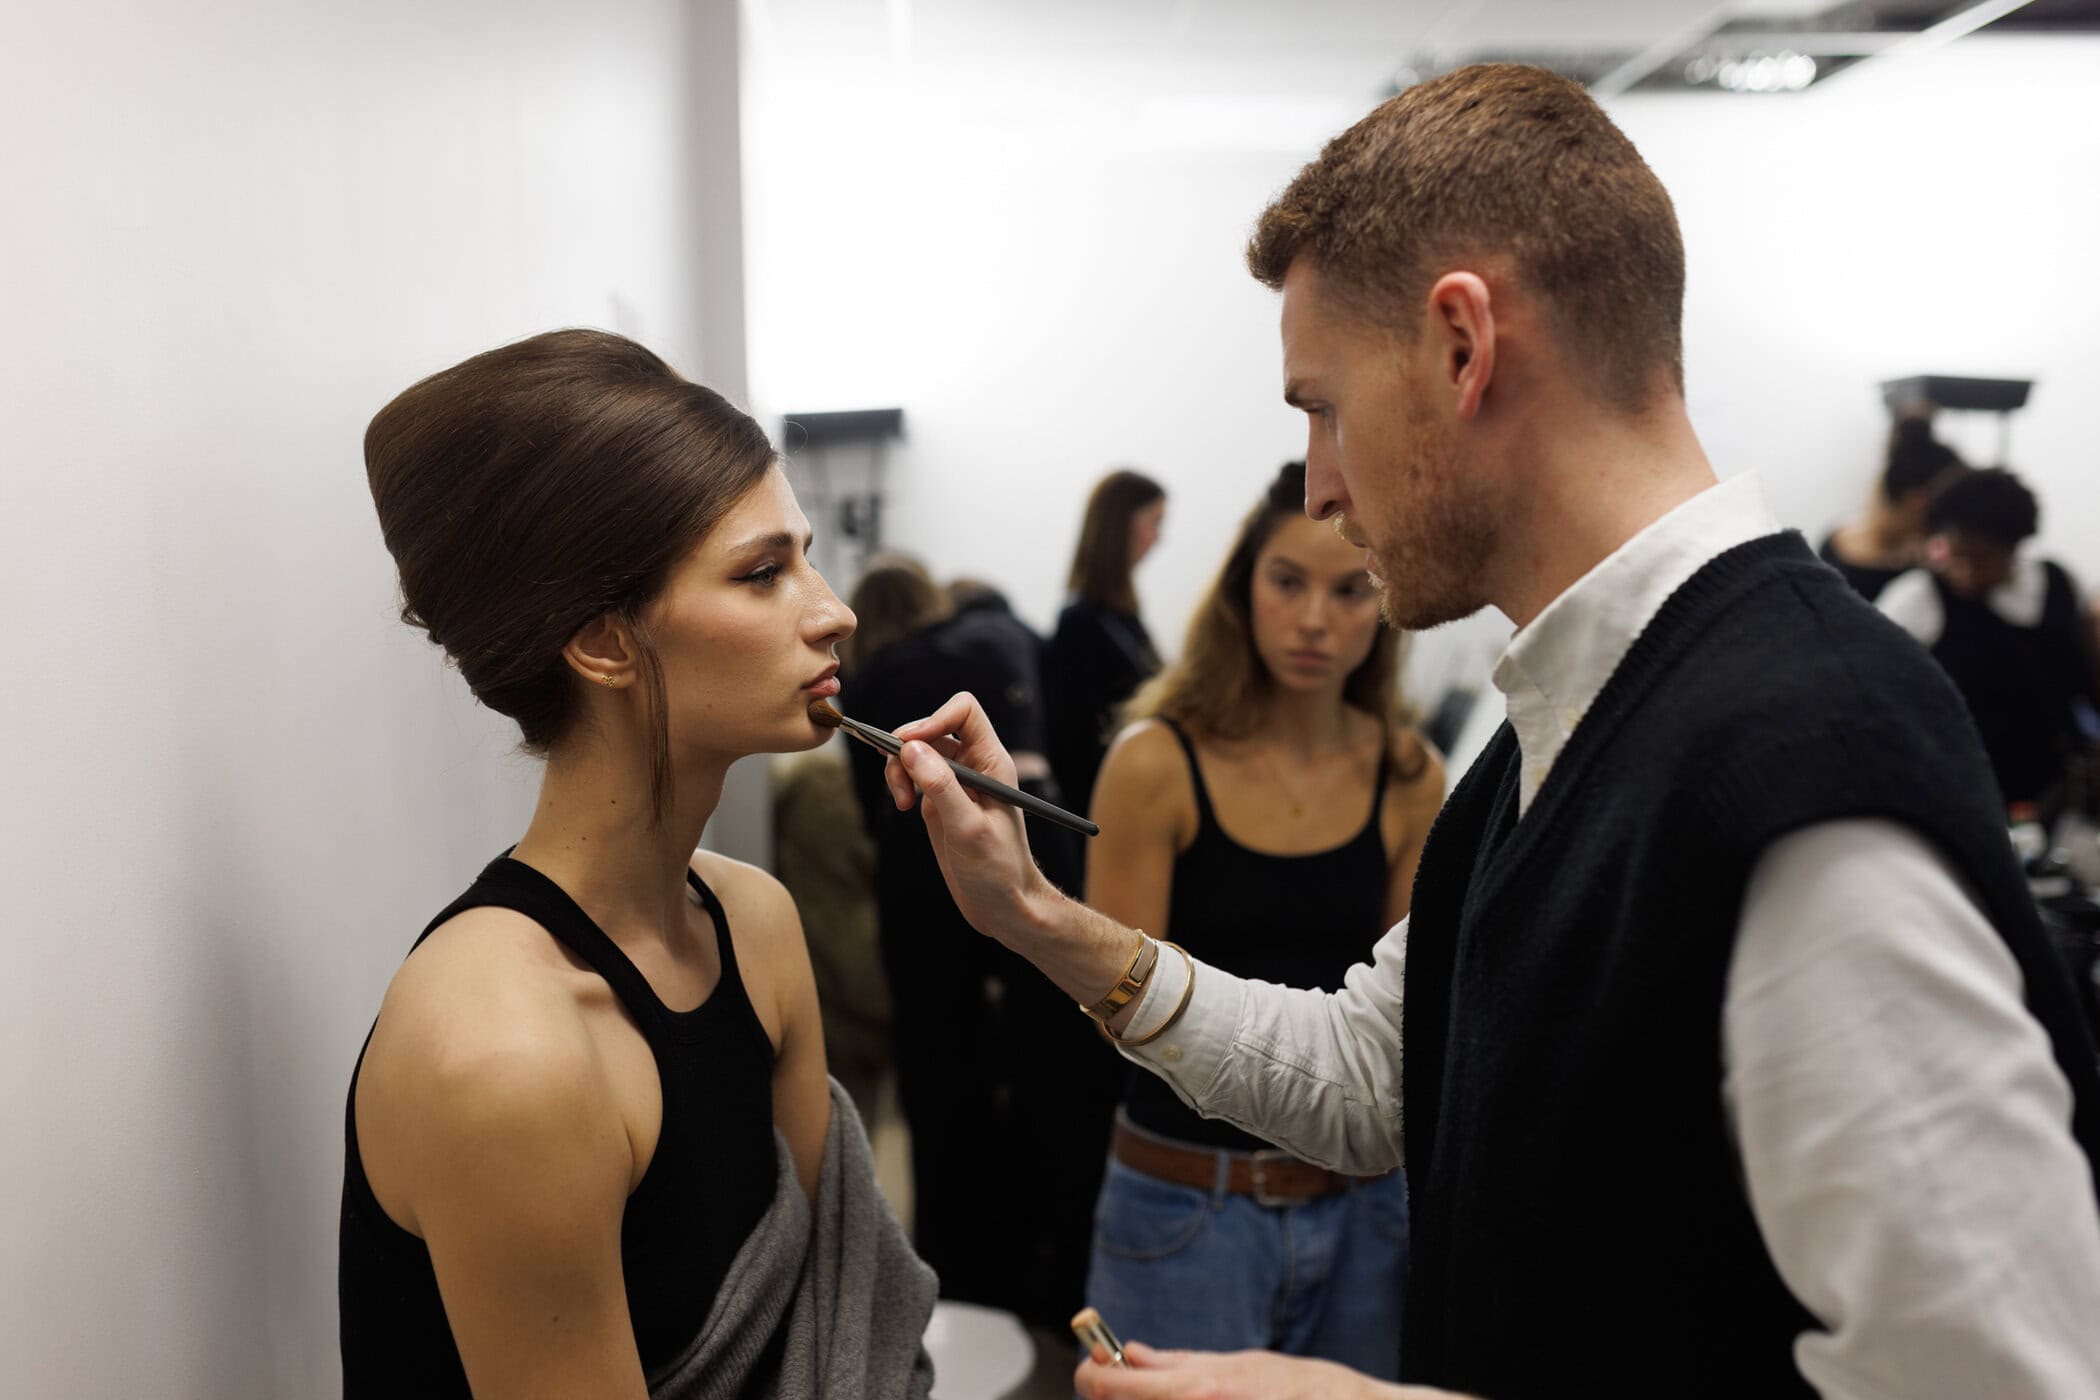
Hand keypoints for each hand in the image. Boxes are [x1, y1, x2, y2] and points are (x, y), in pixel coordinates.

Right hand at [881, 690, 1052, 946]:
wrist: (1002, 905)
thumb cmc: (998, 870)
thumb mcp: (969, 829)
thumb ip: (941, 787)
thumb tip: (911, 748)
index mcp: (992, 762)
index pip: (964, 712)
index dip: (934, 718)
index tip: (909, 744)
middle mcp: (974, 765)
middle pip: (932, 728)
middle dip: (907, 747)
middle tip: (900, 783)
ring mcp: (955, 782)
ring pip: (917, 750)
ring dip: (899, 768)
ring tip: (901, 802)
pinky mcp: (939, 800)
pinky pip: (912, 774)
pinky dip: (899, 782)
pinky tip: (903, 807)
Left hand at [1076, 1341, 1474, 1399]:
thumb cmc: (1305, 1390)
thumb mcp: (1244, 1363)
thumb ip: (1184, 1363)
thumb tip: (1134, 1353)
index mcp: (1201, 1386)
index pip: (1114, 1384)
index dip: (1092, 1376)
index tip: (1091, 1369)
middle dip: (1114, 1398)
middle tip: (1119, 1386)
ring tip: (1159, 1395)